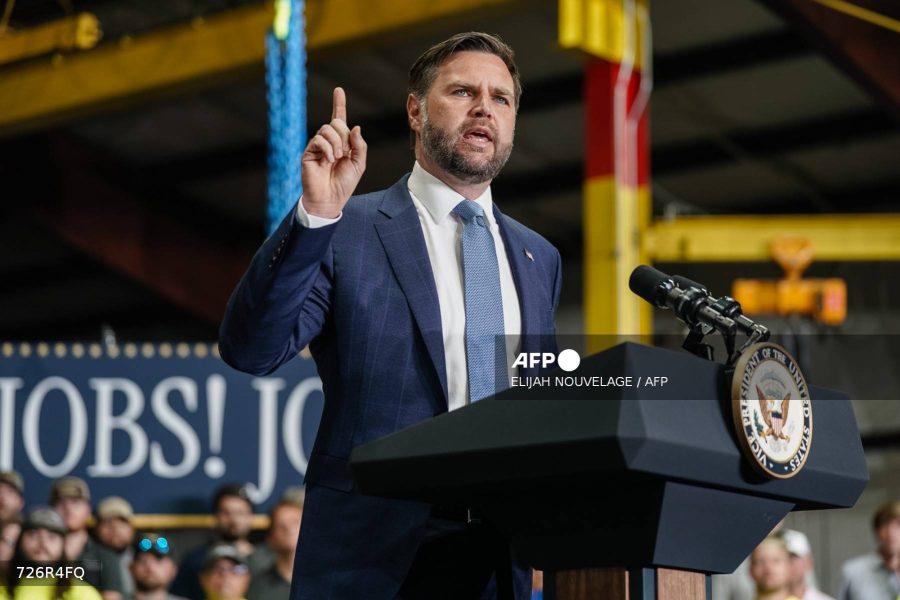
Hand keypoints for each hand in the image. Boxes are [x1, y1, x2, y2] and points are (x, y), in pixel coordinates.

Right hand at [300, 87, 366, 217]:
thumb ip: (359, 145)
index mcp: (342, 143)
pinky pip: (318, 140)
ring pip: (327, 129)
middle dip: (343, 135)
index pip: (339, 119)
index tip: (339, 90)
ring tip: (336, 159)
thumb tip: (355, 126)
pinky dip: (327, 149)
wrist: (330, 199)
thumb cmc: (344, 184)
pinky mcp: (308, 152)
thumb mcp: (359, 164)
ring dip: (336, 143)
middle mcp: (329, 141)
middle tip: (344, 153)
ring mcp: (318, 146)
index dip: (339, 104)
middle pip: (336, 122)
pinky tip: (328, 161)